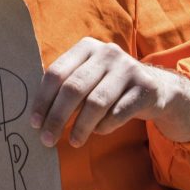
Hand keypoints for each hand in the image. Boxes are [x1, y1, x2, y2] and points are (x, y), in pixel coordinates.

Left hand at [30, 37, 189, 147]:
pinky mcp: (145, 87)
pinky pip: (117, 114)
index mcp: (86, 47)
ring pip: (96, 103)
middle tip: (47, 139)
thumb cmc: (109, 86)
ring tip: (73, 141)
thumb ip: (65, 88)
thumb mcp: (88, 77)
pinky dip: (104, 127)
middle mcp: (107, 53)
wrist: (155, 88)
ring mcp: (128, 68)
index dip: (43, 100)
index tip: (35, 123)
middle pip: (74, 88)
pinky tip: (99, 131)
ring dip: (80, 127)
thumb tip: (38, 118)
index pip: (56, 73)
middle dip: (57, 117)